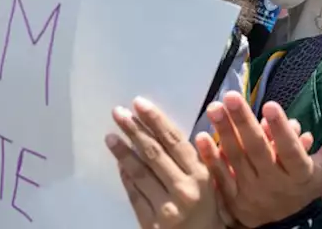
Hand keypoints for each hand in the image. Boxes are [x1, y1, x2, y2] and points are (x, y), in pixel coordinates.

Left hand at [105, 97, 226, 228]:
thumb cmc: (207, 210)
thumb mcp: (210, 183)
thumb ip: (195, 159)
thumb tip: (166, 131)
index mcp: (201, 175)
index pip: (175, 141)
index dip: (156, 121)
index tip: (140, 104)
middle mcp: (184, 189)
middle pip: (154, 153)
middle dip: (135, 130)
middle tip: (119, 113)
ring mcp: (165, 207)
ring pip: (140, 173)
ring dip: (123, 152)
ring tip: (111, 135)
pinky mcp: (150, 222)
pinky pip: (134, 194)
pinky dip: (126, 177)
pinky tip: (119, 163)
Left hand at [200, 92, 321, 225]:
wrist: (282, 219)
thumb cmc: (305, 183)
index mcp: (300, 174)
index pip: (290, 151)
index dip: (280, 130)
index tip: (270, 104)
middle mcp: (275, 184)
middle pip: (258, 151)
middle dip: (244, 122)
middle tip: (232, 97)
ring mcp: (252, 192)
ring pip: (236, 159)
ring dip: (224, 132)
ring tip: (214, 108)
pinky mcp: (233, 197)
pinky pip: (220, 176)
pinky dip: (210, 157)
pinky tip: (201, 136)